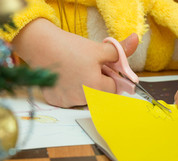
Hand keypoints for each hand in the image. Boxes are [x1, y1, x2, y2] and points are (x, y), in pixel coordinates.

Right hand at [12, 18, 138, 107]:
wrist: (41, 46)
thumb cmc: (71, 47)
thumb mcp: (98, 48)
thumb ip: (119, 51)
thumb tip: (136, 41)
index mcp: (96, 87)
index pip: (113, 88)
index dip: (110, 77)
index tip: (101, 68)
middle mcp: (83, 99)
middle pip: (100, 95)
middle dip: (98, 84)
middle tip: (87, 68)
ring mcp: (68, 102)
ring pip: (85, 98)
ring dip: (84, 89)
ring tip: (74, 72)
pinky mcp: (56, 102)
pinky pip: (69, 100)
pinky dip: (69, 91)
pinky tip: (64, 79)